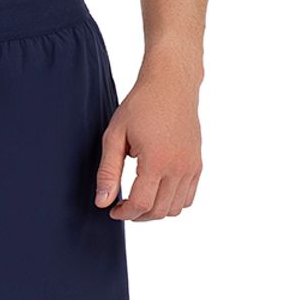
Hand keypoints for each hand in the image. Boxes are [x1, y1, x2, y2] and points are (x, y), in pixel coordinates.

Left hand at [94, 60, 202, 220]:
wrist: (172, 84)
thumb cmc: (140, 105)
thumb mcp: (115, 136)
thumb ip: (108, 172)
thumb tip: (102, 203)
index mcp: (157, 160)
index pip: (140, 205)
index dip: (123, 214)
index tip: (112, 210)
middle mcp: (179, 166)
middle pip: (158, 211)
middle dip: (137, 215)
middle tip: (122, 206)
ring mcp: (191, 166)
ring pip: (174, 209)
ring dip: (154, 211)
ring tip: (139, 198)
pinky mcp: (197, 164)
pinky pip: (187, 198)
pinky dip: (172, 203)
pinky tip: (156, 191)